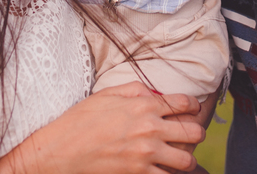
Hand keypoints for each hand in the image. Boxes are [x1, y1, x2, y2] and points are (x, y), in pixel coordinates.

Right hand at [0, 83, 203, 173]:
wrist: (61, 151)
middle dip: (195, 134)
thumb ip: (135, 90)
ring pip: (186, 161)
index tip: (191, 110)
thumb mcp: (106, 94)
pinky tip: (162, 170)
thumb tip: (154, 93)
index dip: (192, 107)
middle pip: (194, 133)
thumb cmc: (80, 120)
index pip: (184, 104)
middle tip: (189, 136)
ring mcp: (146, 155)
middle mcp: (150, 129)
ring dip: (186, 159)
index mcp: (144, 105)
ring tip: (178, 157)